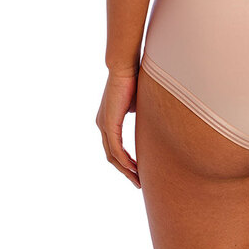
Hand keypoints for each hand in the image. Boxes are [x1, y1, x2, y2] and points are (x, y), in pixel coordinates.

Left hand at [96, 72, 140, 188]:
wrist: (125, 66)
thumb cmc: (133, 80)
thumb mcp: (136, 104)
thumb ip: (137, 115)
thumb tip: (146, 121)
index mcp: (107, 121)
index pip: (114, 148)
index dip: (125, 162)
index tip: (137, 172)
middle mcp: (102, 125)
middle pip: (112, 157)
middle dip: (125, 172)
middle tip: (138, 183)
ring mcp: (104, 125)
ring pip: (113, 156)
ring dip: (125, 170)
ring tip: (138, 180)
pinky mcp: (109, 123)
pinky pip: (116, 148)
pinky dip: (124, 160)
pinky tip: (134, 168)